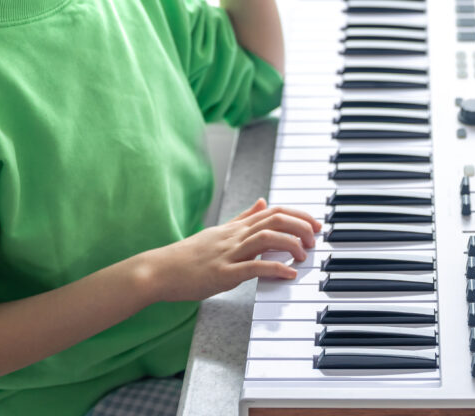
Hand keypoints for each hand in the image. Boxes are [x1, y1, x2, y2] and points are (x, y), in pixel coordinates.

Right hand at [143, 199, 320, 302]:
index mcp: (236, 227)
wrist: (158, 270)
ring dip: (291, 245)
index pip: (274, 211)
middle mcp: (235, 236)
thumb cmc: (188, 255)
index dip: (299, 215)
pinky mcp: (222, 274)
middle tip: (315, 237)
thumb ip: (244, 217)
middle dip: (301, 226)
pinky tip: (288, 274)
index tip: (316, 224)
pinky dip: (274, 269)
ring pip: (266, 238)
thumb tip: (264, 200)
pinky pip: (252, 267)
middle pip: (275, 220)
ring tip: (305, 255)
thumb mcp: (219, 231)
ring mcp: (228, 253)